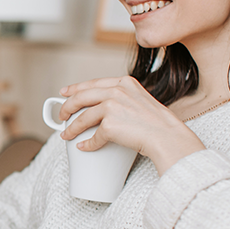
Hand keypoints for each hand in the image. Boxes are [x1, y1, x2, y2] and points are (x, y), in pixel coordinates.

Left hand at [58, 76, 204, 173]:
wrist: (168, 137)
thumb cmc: (158, 124)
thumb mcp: (141, 100)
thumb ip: (124, 98)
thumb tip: (103, 107)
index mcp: (124, 82)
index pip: (93, 83)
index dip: (75, 88)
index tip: (64, 93)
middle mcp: (117, 90)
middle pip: (81, 97)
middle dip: (67, 107)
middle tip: (61, 116)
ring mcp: (112, 106)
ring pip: (83, 117)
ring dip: (71, 128)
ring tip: (66, 135)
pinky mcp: (110, 124)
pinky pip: (93, 136)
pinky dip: (87, 144)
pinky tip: (84, 147)